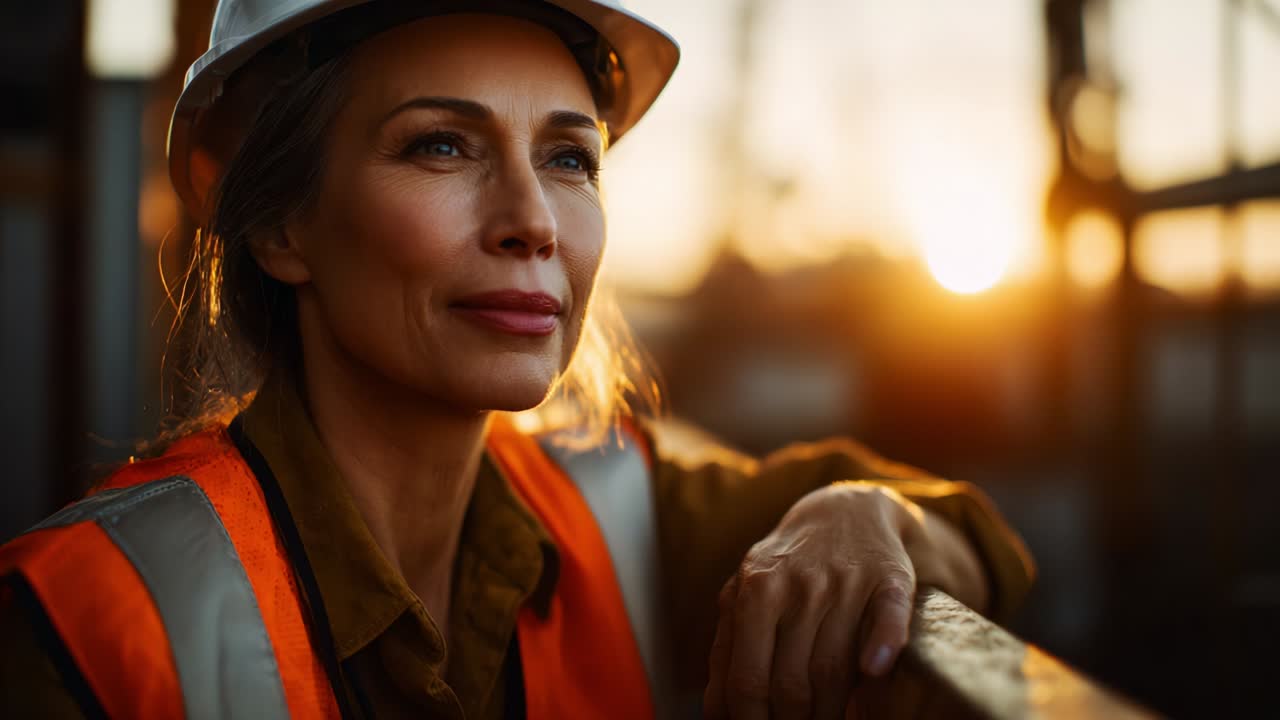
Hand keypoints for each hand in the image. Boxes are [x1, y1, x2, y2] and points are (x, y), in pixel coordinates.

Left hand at [702, 481, 986, 718]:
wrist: (845, 512)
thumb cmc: (788, 568)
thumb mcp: (746, 595)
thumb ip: (728, 648)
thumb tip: (717, 713)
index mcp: (756, 590)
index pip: (748, 680)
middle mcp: (800, 584)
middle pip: (793, 684)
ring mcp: (846, 582)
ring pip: (836, 670)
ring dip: (833, 712)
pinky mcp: (890, 581)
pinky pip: (888, 621)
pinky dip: (882, 648)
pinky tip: (872, 671)